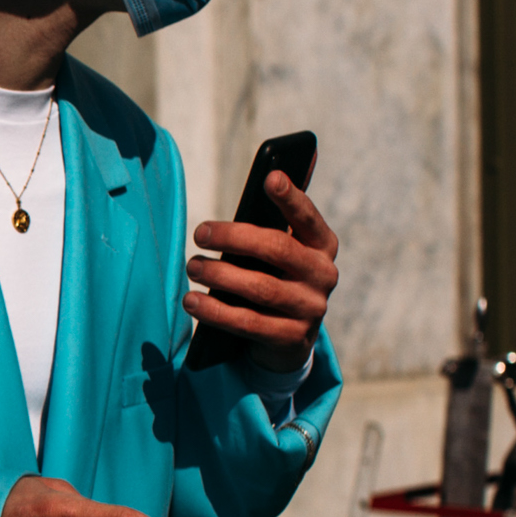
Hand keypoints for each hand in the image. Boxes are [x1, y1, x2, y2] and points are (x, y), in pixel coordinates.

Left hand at [185, 174, 339, 374]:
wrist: (287, 339)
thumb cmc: (274, 280)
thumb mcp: (276, 255)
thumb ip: (267, 230)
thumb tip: (245, 199)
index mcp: (322, 245)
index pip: (307, 217)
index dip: (290, 198)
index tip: (270, 177)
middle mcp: (323, 274)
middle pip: (277, 249)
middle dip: (234, 238)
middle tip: (200, 233)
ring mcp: (312, 308)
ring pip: (260, 287)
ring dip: (220, 275)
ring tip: (193, 266)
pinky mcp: (293, 338)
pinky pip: (248, 323)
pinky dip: (215, 311)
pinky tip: (191, 301)